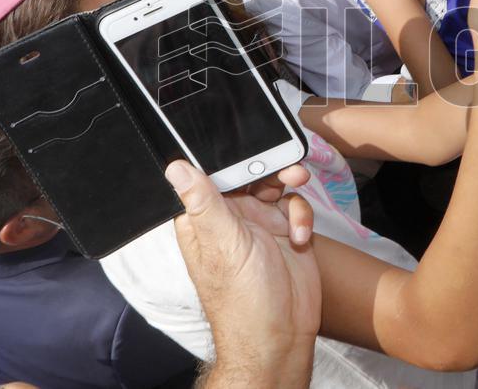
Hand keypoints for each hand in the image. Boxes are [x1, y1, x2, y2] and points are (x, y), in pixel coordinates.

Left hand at [167, 160, 319, 384]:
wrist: (281, 335)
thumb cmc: (242, 300)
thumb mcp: (222, 244)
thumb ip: (203, 202)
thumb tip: (175, 167)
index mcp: (203, 218)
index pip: (210, 173)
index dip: (228, 156)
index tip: (247, 142)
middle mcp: (230, 218)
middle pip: (248, 173)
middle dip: (268, 165)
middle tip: (285, 164)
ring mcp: (259, 225)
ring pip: (274, 185)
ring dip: (289, 182)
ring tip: (299, 181)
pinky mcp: (285, 233)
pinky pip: (296, 208)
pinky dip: (303, 216)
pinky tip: (301, 237)